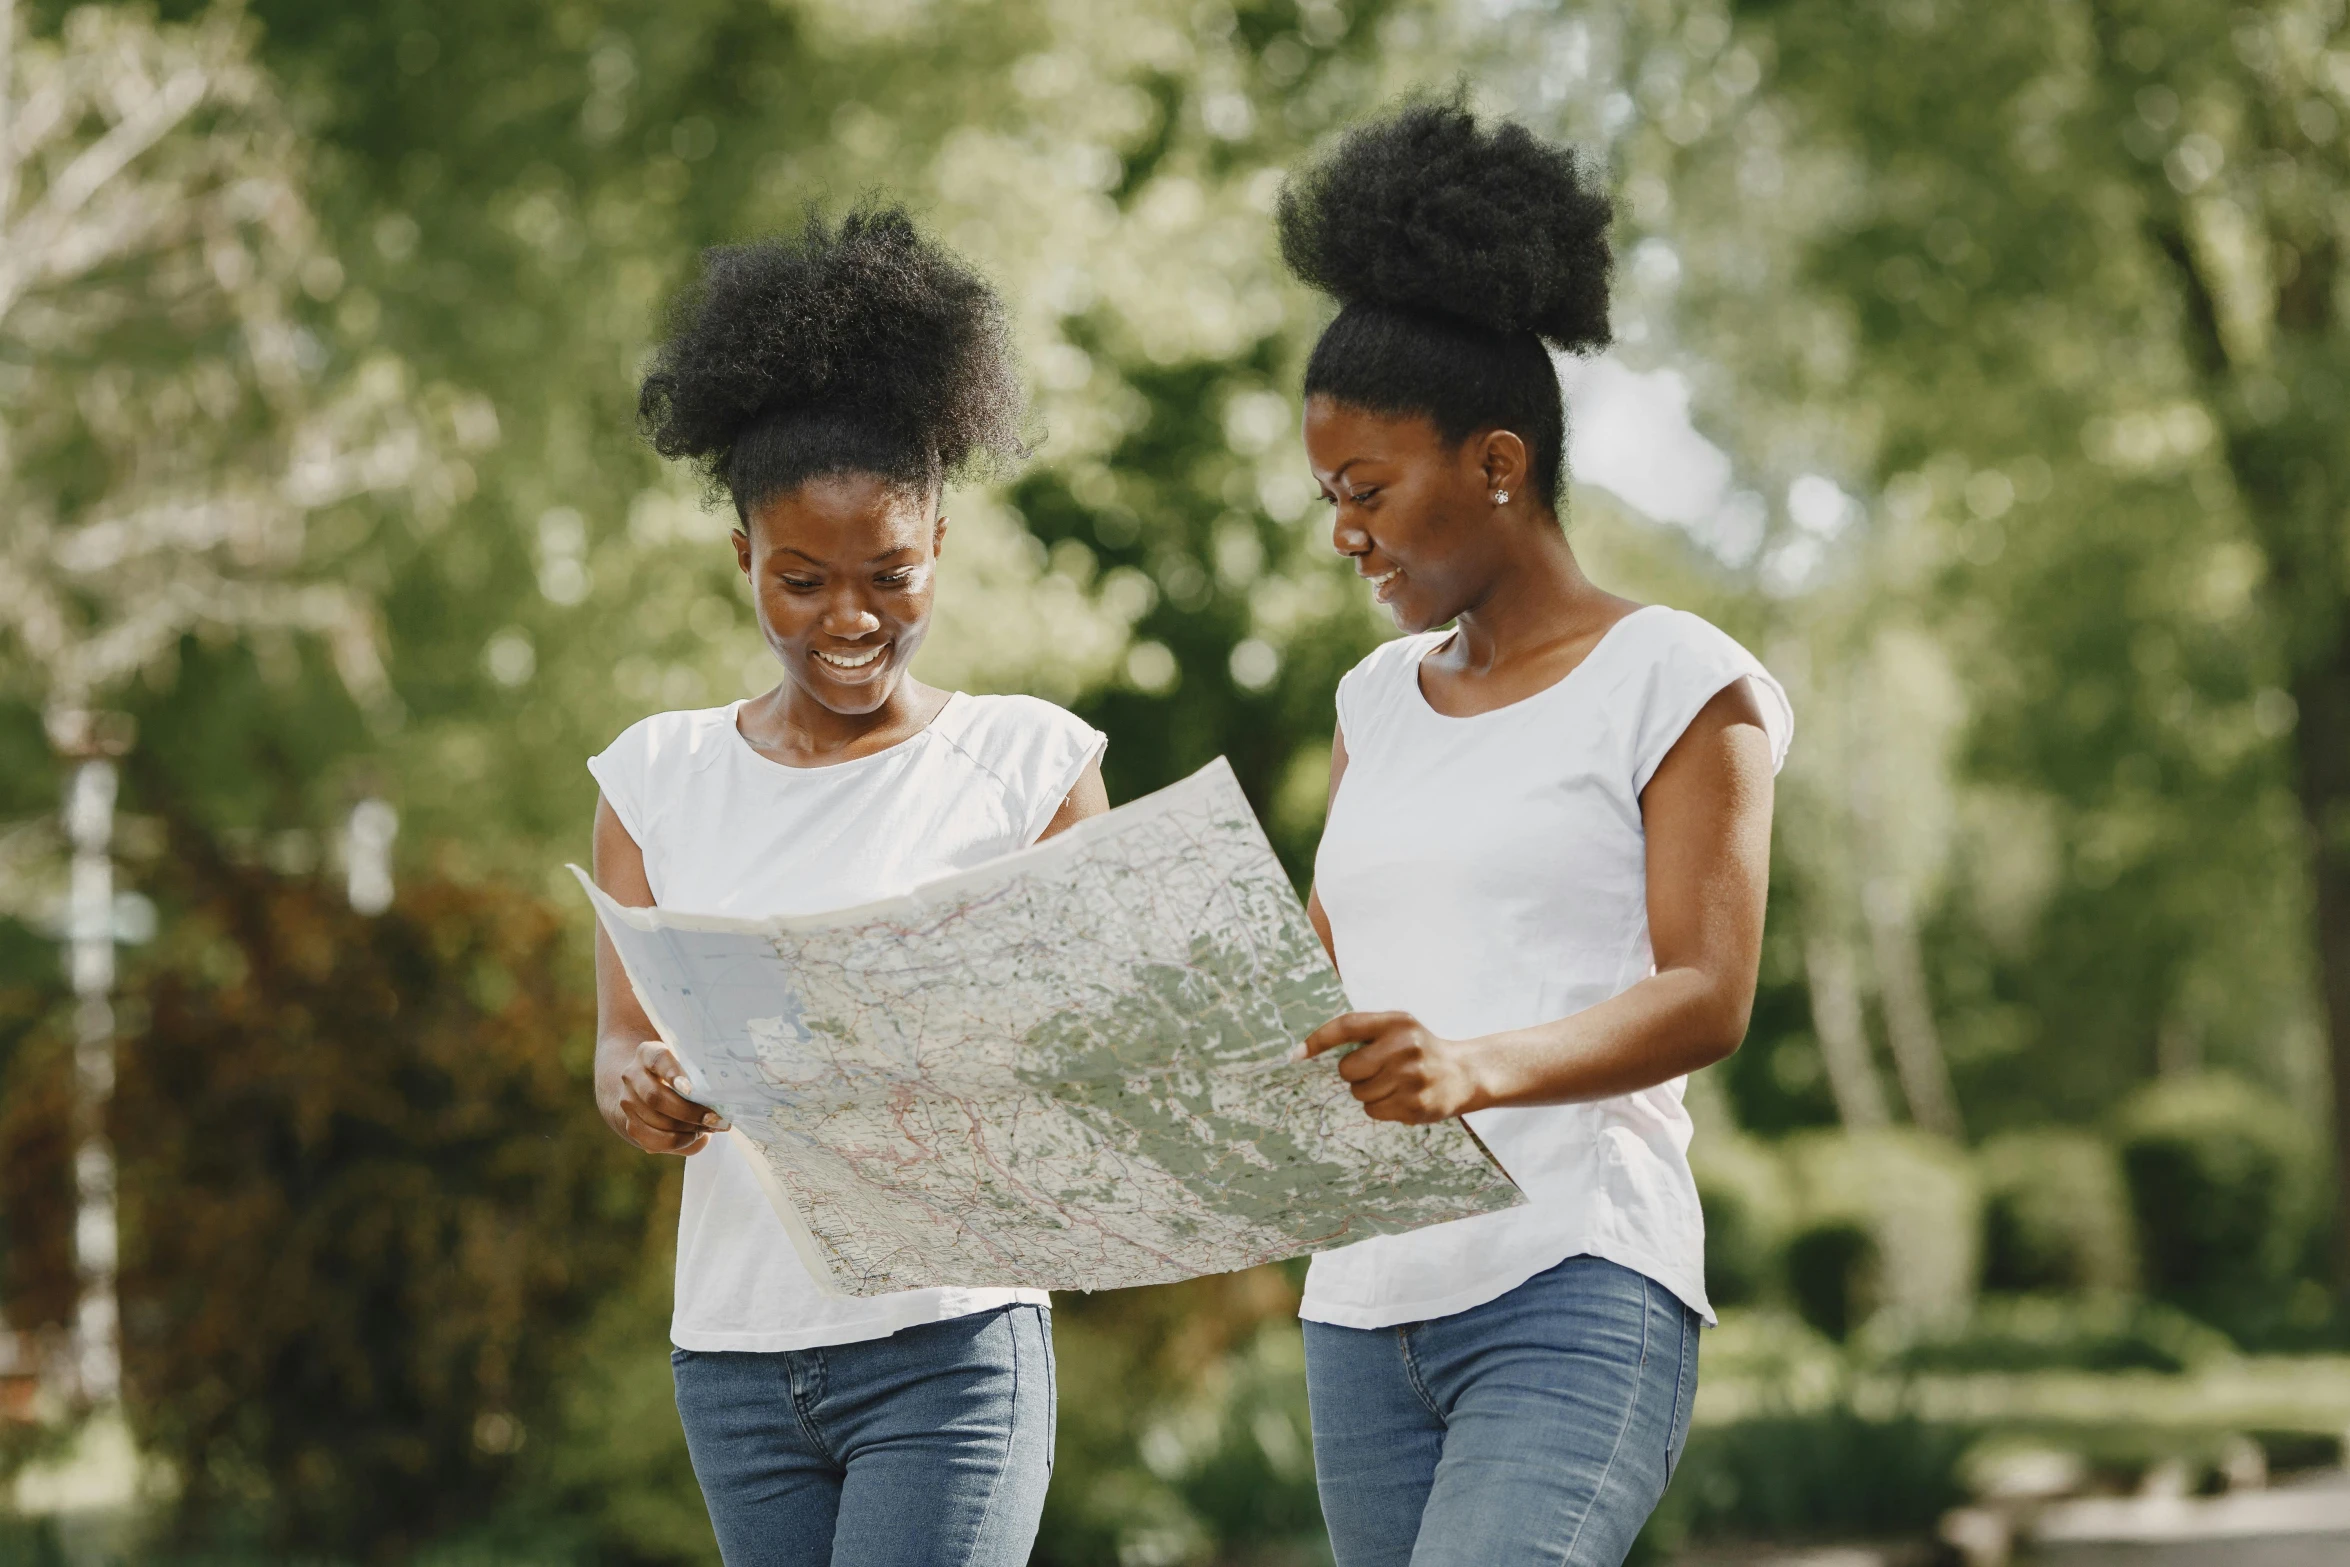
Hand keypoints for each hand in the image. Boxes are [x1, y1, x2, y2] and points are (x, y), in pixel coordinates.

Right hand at [597, 1038, 727, 1155]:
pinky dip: (677, 1142)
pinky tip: (694, 1137)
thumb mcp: (684, 1063)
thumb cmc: (677, 1073)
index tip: (690, 1089)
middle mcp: (632, 1076)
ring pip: (656, 1121)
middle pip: (656, 1097)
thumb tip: (716, 1107)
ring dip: (686, 1129)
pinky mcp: (630, 1125)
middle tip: (714, 1119)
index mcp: (647, 1053)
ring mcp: (628, 1102)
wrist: (642, 1085)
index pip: (657, 1059)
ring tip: (709, 1128)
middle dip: (688, 1112)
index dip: (672, 1073)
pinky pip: (652, 1140)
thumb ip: (698, 1078)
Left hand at [1301, 1012, 1485, 1123]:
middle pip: (1348, 1068)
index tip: (1296, 1054)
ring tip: (1392, 1084)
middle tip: (1374, 1070)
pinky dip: (1379, 1107)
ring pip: (1359, 1093)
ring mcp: (1411, 1078)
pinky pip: (1373, 1110)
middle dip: (1353, 1073)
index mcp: (1397, 1022)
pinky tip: (1400, 1097)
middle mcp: (1405, 1047)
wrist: (1464, 1073)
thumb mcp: (1399, 1028)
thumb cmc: (1419, 1049)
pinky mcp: (1415, 1104)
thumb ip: (1365, 1034)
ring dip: (1368, 1092)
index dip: (1318, 1039)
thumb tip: (1308, 1051)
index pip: (1347, 1026)